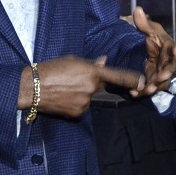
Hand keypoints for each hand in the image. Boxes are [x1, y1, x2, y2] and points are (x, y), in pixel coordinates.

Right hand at [18, 56, 143, 118]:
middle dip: (90, 84)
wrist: (32, 88)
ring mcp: (85, 102)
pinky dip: (75, 104)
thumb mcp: (72, 61)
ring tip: (64, 89)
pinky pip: (81, 108)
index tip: (143, 82)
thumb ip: (91, 64)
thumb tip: (104, 61)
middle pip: (99, 87)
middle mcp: (92, 88)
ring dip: (81, 95)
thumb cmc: (51, 69)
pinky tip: (63, 98)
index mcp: (92, 72)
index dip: (132, 80)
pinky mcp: (77, 114)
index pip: (119, 76)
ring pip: (89, 99)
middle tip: (72, 80)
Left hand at [131, 6, 175, 97]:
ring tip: (147, 89)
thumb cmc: (157, 40)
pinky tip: (134, 93)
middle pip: (170, 69)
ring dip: (155, 86)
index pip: (175, 49)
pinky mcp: (154, 82)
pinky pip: (150, 88)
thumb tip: (137, 9)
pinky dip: (143, 92)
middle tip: (161, 77)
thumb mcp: (150, 30)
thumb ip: (144, 23)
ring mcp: (162, 74)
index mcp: (170, 48)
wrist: (154, 53)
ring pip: (161, 83)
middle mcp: (169, 63)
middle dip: (166, 74)